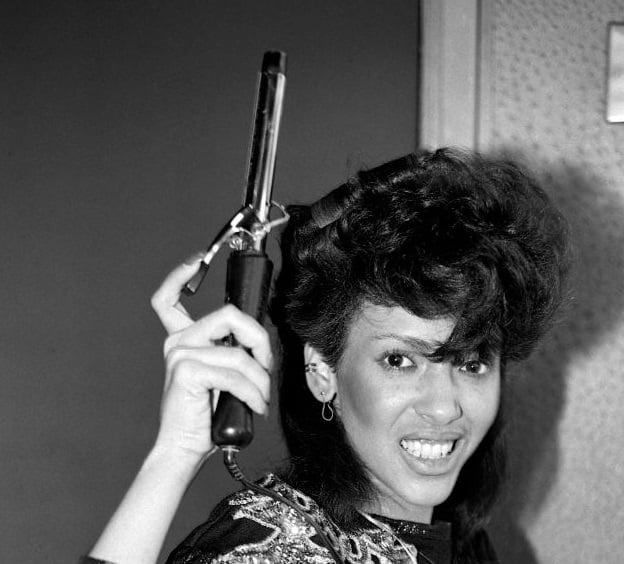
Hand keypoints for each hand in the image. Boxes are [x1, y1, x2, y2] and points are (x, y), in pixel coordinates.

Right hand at [149, 256, 271, 461]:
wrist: (185, 447)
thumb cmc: (207, 414)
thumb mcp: (221, 374)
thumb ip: (230, 350)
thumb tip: (259, 340)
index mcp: (182, 338)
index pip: (167, 299)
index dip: (180, 275)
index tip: (196, 260)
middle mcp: (177, 341)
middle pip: (230, 316)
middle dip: (260, 342)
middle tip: (267, 368)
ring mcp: (179, 353)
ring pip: (238, 353)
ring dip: (260, 380)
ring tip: (261, 400)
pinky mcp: (186, 370)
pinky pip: (235, 373)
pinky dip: (253, 392)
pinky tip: (256, 407)